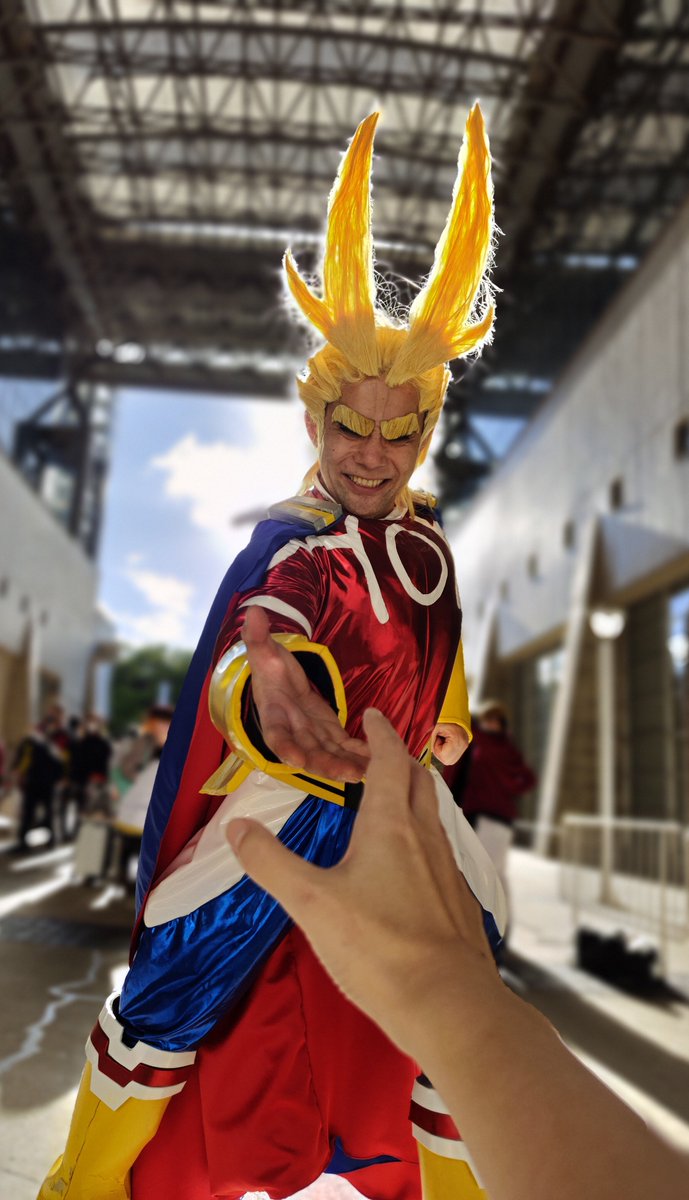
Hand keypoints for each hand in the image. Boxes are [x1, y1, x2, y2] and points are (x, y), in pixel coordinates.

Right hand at [227, 708, 494, 1059]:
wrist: (449, 1003)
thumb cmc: (379, 948)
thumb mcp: (311, 903)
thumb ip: (271, 863)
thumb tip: (236, 828)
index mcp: (392, 824)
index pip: (389, 760)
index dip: (380, 733)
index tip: (371, 715)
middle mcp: (425, 837)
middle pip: (418, 780)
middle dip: (398, 759)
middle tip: (376, 753)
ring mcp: (447, 869)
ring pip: (431, 815)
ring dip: (412, 796)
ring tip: (388, 801)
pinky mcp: (457, 900)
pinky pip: (439, 849)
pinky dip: (420, 835)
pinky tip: (406, 863)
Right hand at [243, 605, 369, 783]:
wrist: (279, 684)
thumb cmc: (269, 670)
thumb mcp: (263, 653)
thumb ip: (258, 637)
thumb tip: (252, 611)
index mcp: (274, 714)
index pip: (276, 734)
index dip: (285, 747)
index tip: (295, 759)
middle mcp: (293, 732)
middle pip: (308, 752)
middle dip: (326, 764)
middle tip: (345, 774)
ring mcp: (313, 737)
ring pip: (329, 755)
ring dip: (346, 765)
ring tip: (366, 772)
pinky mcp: (330, 736)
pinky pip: (345, 748)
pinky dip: (359, 754)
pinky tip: (378, 758)